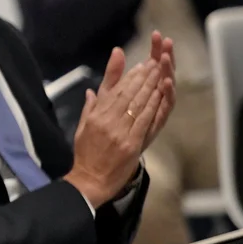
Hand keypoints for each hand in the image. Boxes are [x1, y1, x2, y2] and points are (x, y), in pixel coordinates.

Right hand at [63, 44, 174, 206]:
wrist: (90, 180)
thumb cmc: (85, 155)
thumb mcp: (82, 127)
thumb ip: (90, 107)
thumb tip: (91, 91)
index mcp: (95, 116)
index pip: (116, 90)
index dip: (130, 76)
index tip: (142, 65)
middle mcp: (107, 121)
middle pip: (129, 93)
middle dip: (144, 76)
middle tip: (156, 63)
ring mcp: (120, 132)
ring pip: (138, 104)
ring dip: (151, 86)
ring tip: (161, 72)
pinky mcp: (131, 144)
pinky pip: (144, 120)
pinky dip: (153, 105)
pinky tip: (160, 94)